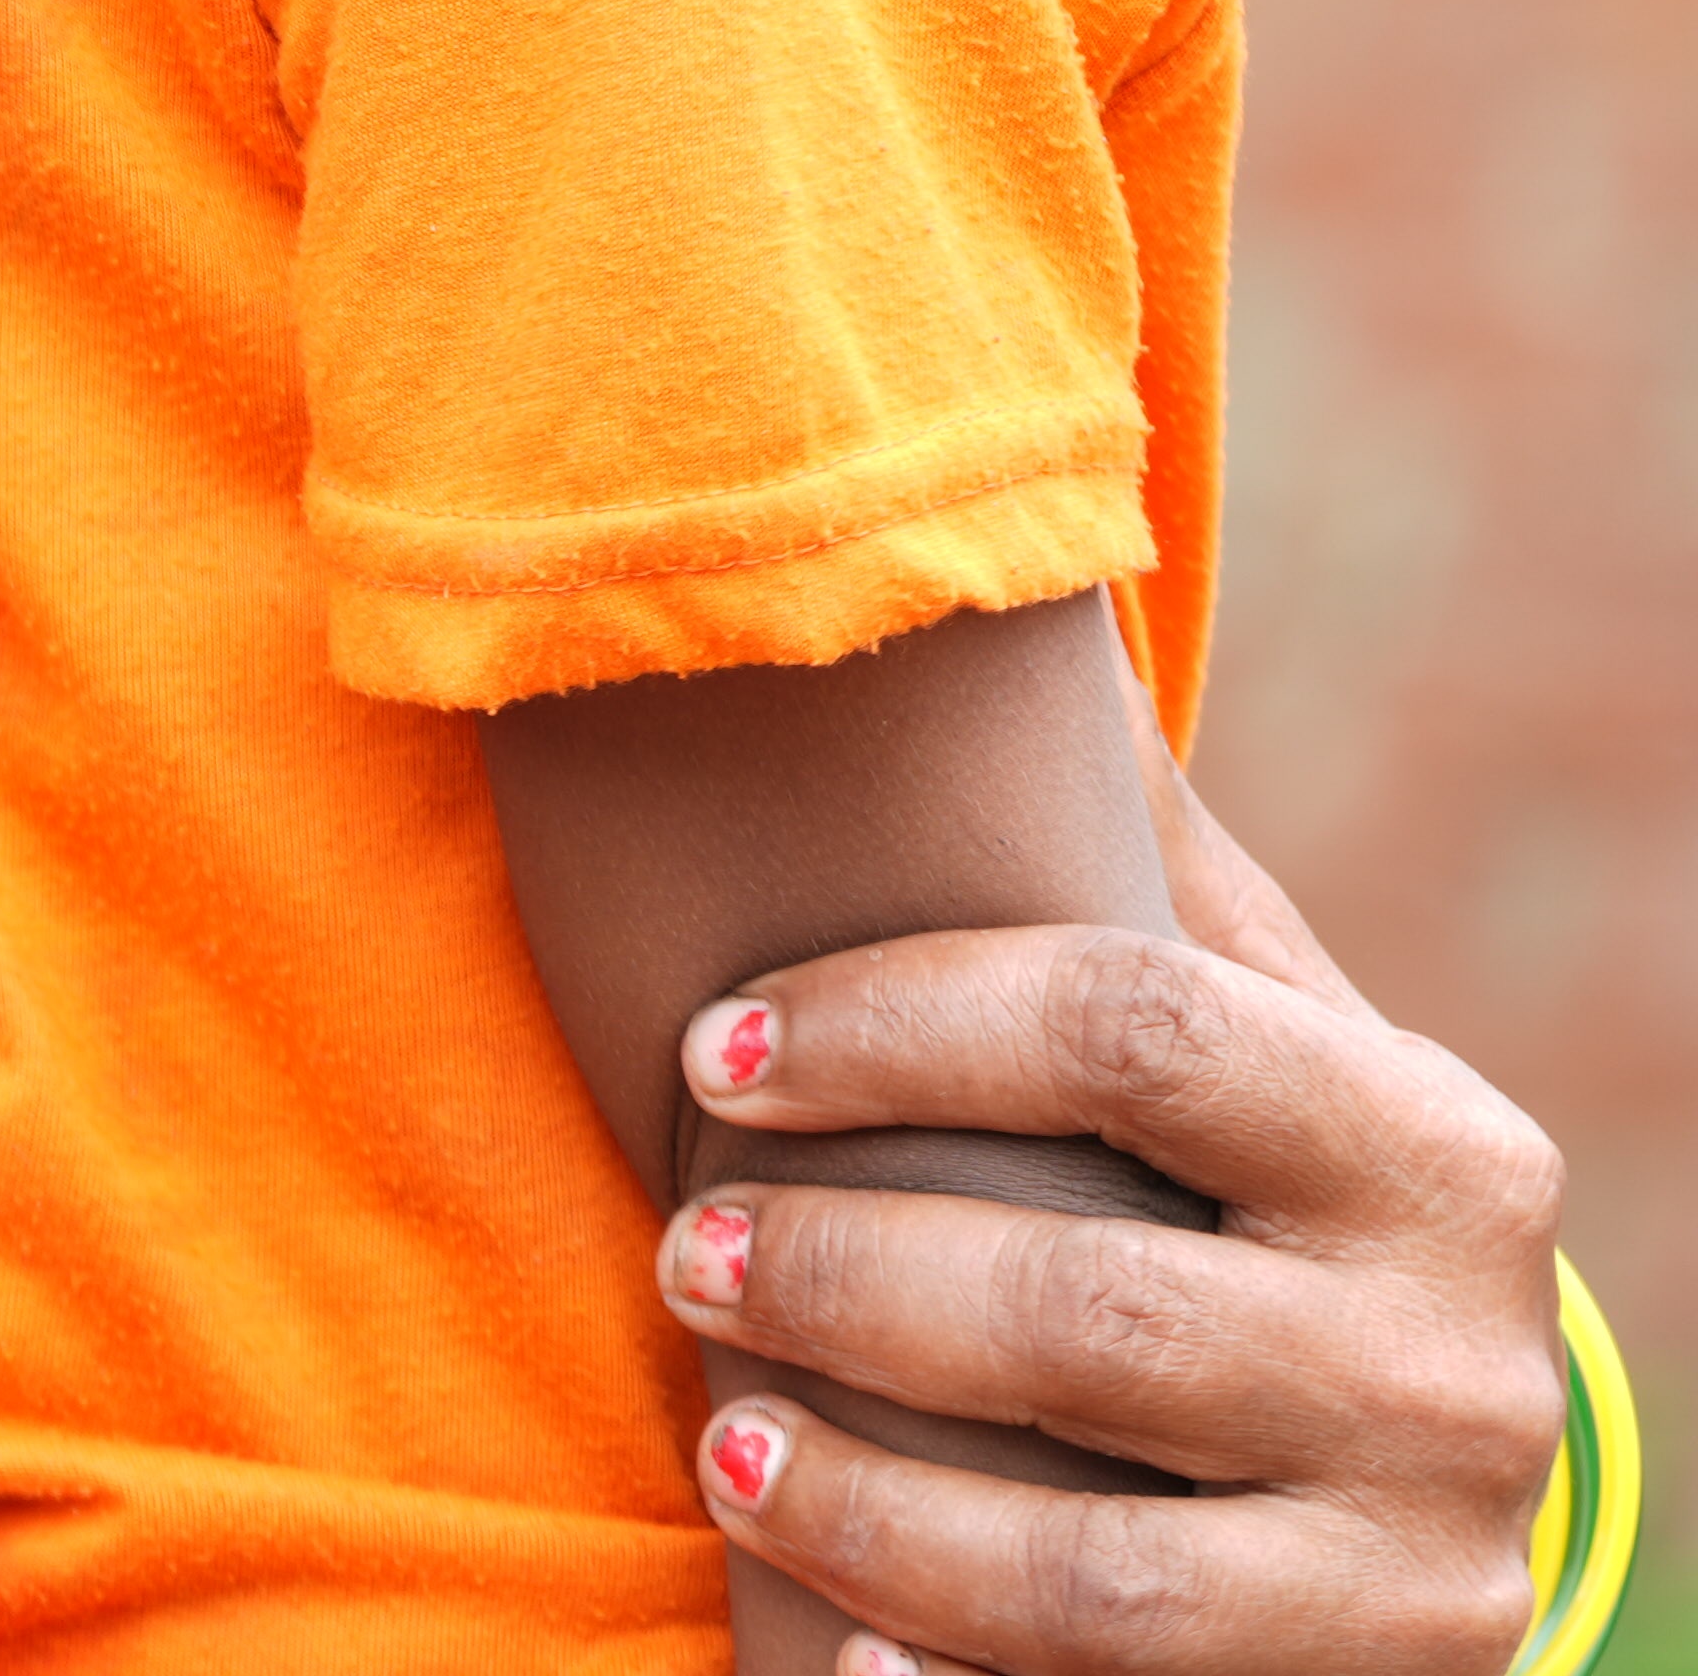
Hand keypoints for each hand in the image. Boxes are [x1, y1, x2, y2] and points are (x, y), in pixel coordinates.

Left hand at [655, 743, 1569, 1675]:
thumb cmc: (1226, 1193)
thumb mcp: (1232, 1032)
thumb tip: (963, 579)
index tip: (705, 1045)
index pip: (1123, 1027)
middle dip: (846, 1275)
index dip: (884, 1027)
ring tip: (716, 1433)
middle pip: (1094, 1307)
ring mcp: (1425, 1564)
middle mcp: (1467, 1363)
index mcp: (1434, 1145)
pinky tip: (832, 1665)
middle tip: (678, 1249)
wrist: (1390, 1481)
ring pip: (1094, 1560)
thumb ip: (1122, 864)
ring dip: (868, 1500)